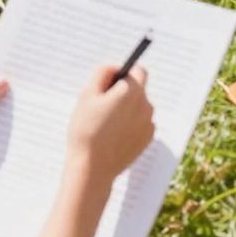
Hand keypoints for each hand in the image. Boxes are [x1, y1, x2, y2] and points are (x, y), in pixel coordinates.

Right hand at [66, 63, 154, 179]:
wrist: (93, 168)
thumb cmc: (86, 129)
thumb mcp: (87, 94)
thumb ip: (102, 73)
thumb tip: (115, 68)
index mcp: (132, 91)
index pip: (137, 70)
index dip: (123, 73)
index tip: (110, 82)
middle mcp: (146, 105)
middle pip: (138, 89)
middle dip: (123, 92)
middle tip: (102, 104)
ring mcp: (148, 123)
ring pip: (138, 107)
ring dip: (126, 109)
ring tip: (105, 123)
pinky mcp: (147, 139)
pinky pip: (140, 123)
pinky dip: (130, 124)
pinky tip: (113, 135)